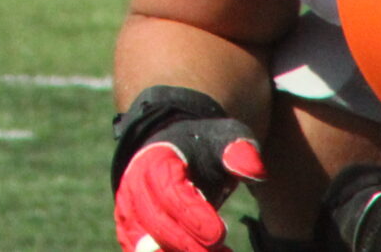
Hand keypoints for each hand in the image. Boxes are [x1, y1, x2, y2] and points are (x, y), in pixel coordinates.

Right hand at [114, 111, 262, 251]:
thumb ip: (238, 152)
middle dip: (188, 245)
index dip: (194, 216)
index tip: (221, 235)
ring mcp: (128, 210)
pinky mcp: (129, 231)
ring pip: (142, 244)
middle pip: (155, 223)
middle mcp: (135, 186)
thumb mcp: (224, 141)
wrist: (174, 151)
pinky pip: (137, 251)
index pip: (169, 192)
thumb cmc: (202, 150)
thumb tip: (252, 170)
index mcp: (156, 160)